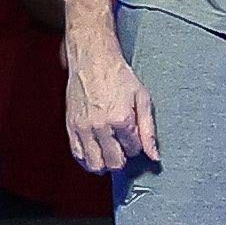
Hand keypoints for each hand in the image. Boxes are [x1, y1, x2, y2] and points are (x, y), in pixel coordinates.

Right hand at [62, 33, 157, 173]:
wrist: (92, 60)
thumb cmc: (119, 77)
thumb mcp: (142, 99)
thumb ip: (149, 131)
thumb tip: (155, 157)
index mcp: (120, 119)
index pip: (133, 150)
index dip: (137, 146)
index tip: (135, 135)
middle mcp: (100, 126)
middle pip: (114, 162)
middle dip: (123, 159)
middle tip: (124, 147)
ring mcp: (83, 127)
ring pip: (94, 164)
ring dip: (105, 163)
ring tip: (111, 153)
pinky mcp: (70, 126)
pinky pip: (77, 154)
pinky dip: (88, 159)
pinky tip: (96, 153)